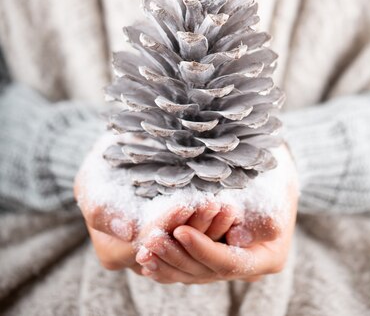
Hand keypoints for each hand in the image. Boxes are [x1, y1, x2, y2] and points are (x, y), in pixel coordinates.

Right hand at [74, 171, 237, 274]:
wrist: (116, 158)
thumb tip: (126, 231)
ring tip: (227, 205)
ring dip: (211, 227)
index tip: (184, 204)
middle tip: (215, 204)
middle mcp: (141, 260)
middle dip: (196, 227)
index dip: (166, 224)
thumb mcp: (89, 184)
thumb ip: (102, 208)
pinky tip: (230, 207)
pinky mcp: (182, 239)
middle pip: (172, 249)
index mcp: (114, 253)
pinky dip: (215, 224)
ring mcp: (164, 250)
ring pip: (191, 246)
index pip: (145, 243)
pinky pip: (202, 238)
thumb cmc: (98, 170)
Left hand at [135, 144, 298, 283]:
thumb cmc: (277, 177)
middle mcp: (247, 269)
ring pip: (194, 274)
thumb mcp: (278, 189)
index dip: (203, 248)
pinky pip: (188, 269)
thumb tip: (237, 239)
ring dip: (167, 263)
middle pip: (207, 272)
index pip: (230, 262)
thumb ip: (263, 216)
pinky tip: (146, 259)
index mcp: (268, 258)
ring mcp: (229, 266)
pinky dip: (167, 265)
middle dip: (177, 256)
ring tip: (144, 249)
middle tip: (152, 239)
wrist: (276, 175)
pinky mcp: (213, 258)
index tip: (180, 231)